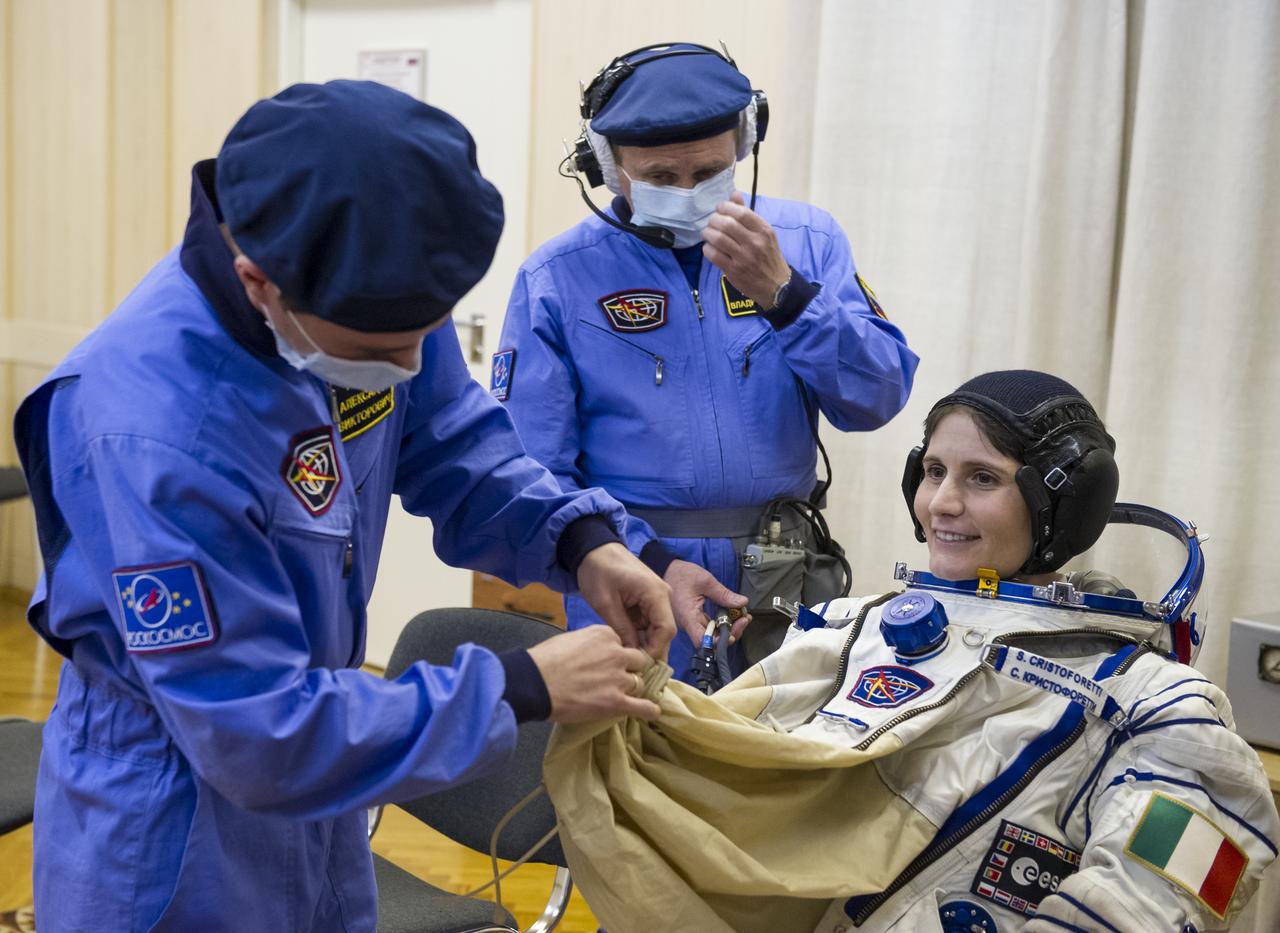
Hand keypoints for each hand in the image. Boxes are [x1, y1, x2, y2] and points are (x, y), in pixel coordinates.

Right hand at [527, 626, 659, 721]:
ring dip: (632, 689)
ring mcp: (618, 678)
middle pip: (636, 661)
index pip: (621, 644)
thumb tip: (592, 654)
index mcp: (605, 635)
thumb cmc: (544, 660)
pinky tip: (652, 712)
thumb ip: (589, 644)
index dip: (616, 656)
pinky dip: (649, 710)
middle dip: (628, 670)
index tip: (608, 664)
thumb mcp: (569, 639)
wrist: (535, 682)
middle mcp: (617, 654)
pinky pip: (643, 707)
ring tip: (624, 697)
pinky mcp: (616, 702)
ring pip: (638, 683)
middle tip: (616, 679)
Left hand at [576, 542, 675, 659]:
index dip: (654, 651)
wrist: (593, 549)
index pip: (666, 630)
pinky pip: (647, 624)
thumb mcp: (606, 603)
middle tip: (634, 669)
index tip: (638, 665)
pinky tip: (626, 647)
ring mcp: (656, 598)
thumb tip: (632, 655)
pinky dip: (639, 636)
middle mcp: (662, 596)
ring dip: (643, 644)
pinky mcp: (647, 601)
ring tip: (628, 661)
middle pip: (664, 632)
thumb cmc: (598, 571)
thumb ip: (621, 629)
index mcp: (656, 593)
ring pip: (656, 630)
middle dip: (650, 651)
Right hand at [663, 559, 750, 644]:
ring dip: (729, 627)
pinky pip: (710, 625)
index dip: (717, 643)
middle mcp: (688, 624)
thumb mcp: (705, 581)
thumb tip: (743, 603)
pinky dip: (723, 621)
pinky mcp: (694, 618)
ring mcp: (691, 622)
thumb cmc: (681, 574)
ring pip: (713, 633)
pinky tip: (734, 613)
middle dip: (731, 632)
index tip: (731, 634)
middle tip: (744, 619)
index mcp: (688, 617)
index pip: (702, 641)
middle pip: (711, 640)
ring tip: (743, 615)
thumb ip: (724, 594)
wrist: (667, 569)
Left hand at [701, 191, 791, 308]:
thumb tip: (734, 194)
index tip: (720, 208)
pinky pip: (714, 255)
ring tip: (707, 233)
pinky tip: (709, 247)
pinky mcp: (733, 271)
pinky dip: (707, 249)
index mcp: (764, 230)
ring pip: (718, 239)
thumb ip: (748, 214)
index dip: (725, 207)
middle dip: (714, 220)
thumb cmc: (769, 256)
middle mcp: (755, 243)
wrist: (776, 286)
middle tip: (711, 222)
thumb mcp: (764, 234)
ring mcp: (743, 258)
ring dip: (708, 233)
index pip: (741, 212)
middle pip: (727, 224)